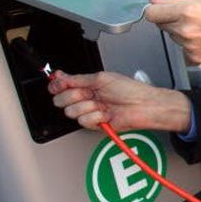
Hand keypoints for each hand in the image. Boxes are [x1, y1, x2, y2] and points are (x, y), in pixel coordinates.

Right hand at [48, 70, 191, 132]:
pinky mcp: (96, 124)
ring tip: (103, 104)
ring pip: (72, 112)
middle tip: (88, 94)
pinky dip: (96, 116)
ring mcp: (91, 112)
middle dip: (72, 96)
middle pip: (62, 100)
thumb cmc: (130, 90)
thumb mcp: (101, 78)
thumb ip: (78, 79)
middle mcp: (88, 98)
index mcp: (88, 85)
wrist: (143, 106)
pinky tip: (106, 114)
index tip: (57, 83)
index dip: (57, 85)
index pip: (63, 86)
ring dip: (88, 107)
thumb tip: (60, 76)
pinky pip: (84, 121)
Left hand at [145, 0, 200, 64]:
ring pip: (173, 37)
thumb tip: (155, 1)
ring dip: (181, 32)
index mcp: (187, 12)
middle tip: (191, 17)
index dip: (154, 10)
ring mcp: (189, 46)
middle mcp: (185, 30)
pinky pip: (183, 48)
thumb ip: (176, 1)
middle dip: (170, 20)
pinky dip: (190, 44)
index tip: (157, 10)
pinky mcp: (194, 58)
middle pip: (161, 25)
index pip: (151, 13)